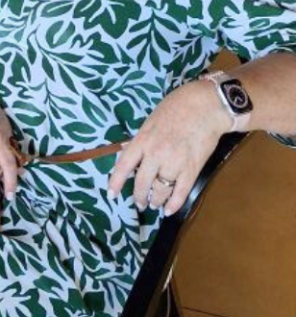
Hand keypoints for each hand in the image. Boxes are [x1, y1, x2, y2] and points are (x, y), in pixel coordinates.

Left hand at [108, 81, 225, 215]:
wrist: (205, 106)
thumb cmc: (176, 108)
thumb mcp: (150, 120)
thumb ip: (140, 139)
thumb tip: (126, 150)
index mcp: (142, 140)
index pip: (123, 165)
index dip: (116, 182)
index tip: (112, 194)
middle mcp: (155, 154)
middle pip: (142, 182)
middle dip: (139, 196)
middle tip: (140, 203)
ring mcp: (174, 163)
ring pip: (160, 190)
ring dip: (156, 200)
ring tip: (154, 204)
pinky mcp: (192, 169)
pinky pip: (181, 192)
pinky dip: (174, 204)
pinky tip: (169, 210)